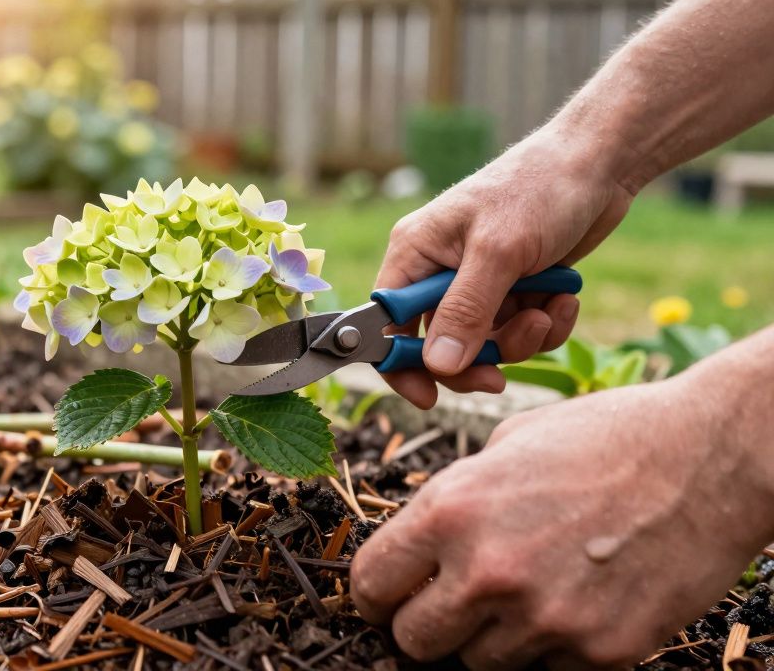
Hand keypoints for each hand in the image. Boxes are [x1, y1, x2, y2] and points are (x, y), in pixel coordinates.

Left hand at [349, 375, 773, 668]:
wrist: (712, 458)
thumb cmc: (606, 437)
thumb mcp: (506, 445)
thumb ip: (453, 500)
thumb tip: (419, 542)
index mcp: (452, 511)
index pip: (372, 584)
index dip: (375, 594)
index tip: (387, 596)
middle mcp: (488, 572)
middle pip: (415, 641)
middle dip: (425, 625)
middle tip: (451, 604)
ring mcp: (544, 620)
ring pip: (479, 663)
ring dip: (491, 637)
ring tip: (530, 590)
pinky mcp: (598, 653)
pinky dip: (552, 648)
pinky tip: (577, 600)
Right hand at [377, 127, 634, 407]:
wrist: (600, 164)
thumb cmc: (539, 189)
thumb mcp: (499, 252)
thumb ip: (465, 311)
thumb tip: (436, 365)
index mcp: (416, 253)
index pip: (386, 324)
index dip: (400, 364)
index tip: (429, 396)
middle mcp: (439, 270)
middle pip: (437, 345)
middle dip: (475, 359)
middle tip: (501, 376)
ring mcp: (478, 281)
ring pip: (485, 344)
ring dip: (520, 339)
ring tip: (548, 309)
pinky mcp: (514, 288)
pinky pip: (518, 331)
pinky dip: (544, 324)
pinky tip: (564, 299)